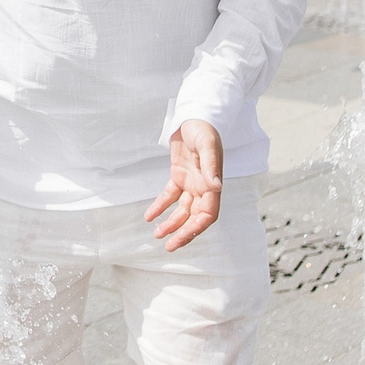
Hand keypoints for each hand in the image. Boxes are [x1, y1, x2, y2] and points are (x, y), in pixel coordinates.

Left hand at [142, 120, 223, 250]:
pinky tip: (149, 216)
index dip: (197, 228)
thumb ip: (211, 166)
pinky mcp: (179, 176)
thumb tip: (216, 187)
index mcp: (212, 184)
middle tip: (168, 246)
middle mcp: (203, 187)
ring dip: (171, 223)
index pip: (208, 214)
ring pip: (182, 210)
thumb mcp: (208, 146)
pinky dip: (160, 206)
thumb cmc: (205, 130)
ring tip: (157, 235)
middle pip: (194, 217)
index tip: (183, 237)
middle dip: (182, 232)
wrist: (195, 117)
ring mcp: (191, 183)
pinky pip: (170, 196)